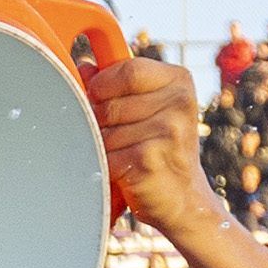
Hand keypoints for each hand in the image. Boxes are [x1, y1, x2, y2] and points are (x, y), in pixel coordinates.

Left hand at [84, 58, 267, 267]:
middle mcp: (179, 102)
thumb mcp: (148, 109)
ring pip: (106, 131)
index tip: (96, 98)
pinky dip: (107, 166)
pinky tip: (124, 173)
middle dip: (100, 122)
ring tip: (123, 156)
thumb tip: (82, 67)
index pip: (127, 70)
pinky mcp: (151, 159)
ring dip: (103, 147)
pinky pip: (107, 155)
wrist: (184, 199)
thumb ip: (118, 86)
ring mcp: (168, 131)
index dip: (102, 85)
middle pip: (111, 103)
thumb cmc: (159, 150)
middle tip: (114, 137)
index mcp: (179, 81)